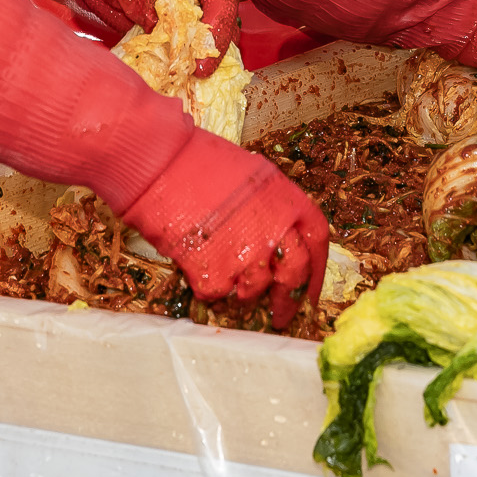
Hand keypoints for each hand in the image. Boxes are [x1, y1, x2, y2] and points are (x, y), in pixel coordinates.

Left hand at [78, 0, 241, 73]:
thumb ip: (149, 0)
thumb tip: (162, 32)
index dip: (220, 26)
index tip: (205, 53)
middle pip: (220, 23)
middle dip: (214, 51)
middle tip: (197, 74)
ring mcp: (178, 14)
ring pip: (200, 41)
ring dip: (196, 62)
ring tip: (186, 80)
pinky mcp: (161, 31)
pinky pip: (174, 51)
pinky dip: (173, 66)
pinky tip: (167, 78)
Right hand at [123, 133, 328, 327]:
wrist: (159, 164)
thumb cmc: (198, 161)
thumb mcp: (251, 176)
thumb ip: (270, 207)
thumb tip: (277, 238)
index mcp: (287, 199)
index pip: (317, 242)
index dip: (316, 272)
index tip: (310, 293)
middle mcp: (274, 229)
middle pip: (295, 274)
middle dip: (288, 300)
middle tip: (279, 315)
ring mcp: (246, 253)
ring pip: (255, 289)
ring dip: (242, 291)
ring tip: (223, 274)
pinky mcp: (215, 272)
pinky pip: (218, 293)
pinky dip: (208, 286)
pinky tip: (197, 264)